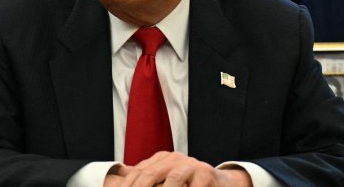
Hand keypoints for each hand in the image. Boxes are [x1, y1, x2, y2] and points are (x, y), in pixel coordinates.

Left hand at [107, 153, 253, 186]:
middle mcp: (174, 159)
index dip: (127, 185)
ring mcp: (190, 165)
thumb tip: (121, 183)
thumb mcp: (168, 182)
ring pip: (172, 180)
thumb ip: (151, 182)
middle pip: (150, 174)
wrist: (223, 183)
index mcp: (161, 160)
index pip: (138, 173)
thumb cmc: (190, 185)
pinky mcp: (206, 173)